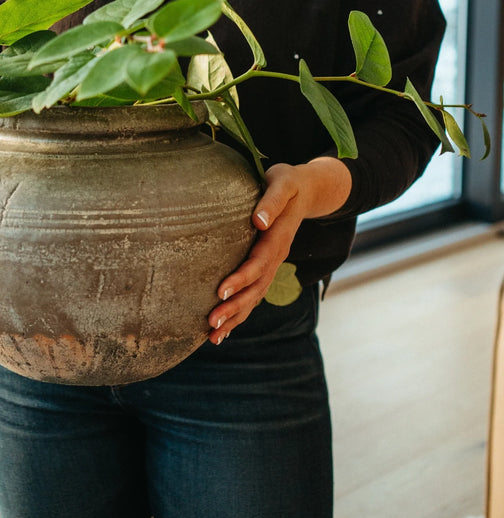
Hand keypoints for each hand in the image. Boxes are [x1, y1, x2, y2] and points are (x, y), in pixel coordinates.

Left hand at [206, 157, 351, 343]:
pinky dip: (240, 313)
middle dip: (234, 308)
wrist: (308, 189)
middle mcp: (276, 256)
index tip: (220, 292)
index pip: (258, 263)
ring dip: (235, 317)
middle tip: (211, 324)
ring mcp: (273, 264)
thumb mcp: (282, 182)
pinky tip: (223, 330)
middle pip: (256, 288)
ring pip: (255, 297)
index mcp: (277, 239)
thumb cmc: (288, 182)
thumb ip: (272, 201)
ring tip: (213, 336)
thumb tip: (259, 221)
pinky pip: (255, 293)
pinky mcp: (267, 267)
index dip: (240, 279)